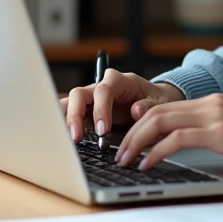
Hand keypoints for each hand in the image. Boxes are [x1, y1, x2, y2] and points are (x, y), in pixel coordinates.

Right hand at [61, 70, 185, 141]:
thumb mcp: (160, 102)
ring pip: (69, 103)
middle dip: (75, 115)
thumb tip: (136, 111)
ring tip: (64, 140)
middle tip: (77, 138)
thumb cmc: (156, 99)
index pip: (103, 90)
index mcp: (119, 81)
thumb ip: (149, 105)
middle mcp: (100, 87)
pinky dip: (64, 126)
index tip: (102, 130)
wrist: (155, 100)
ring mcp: (90, 99)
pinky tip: (62, 140)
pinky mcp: (86, 112)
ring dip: (64, 120)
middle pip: (79, 94)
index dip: (100, 109)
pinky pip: (69, 115)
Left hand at [115, 93, 222, 173]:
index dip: (141, 123)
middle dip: (131, 133)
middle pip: (157, 111)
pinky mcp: (220, 131)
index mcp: (212, 102)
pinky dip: (156, 151)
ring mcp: (215, 114)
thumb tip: (183, 142)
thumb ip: (211, 130)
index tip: (128, 140)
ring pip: (161, 122)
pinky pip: (177, 139)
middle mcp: (210, 103)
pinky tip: (148, 164)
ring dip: (137, 142)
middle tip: (118, 152)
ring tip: (126, 159)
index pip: (166, 107)